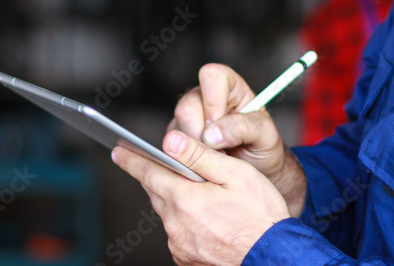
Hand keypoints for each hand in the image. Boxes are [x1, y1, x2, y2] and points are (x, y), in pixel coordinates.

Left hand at [112, 130, 289, 265]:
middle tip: (161, 165)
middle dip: (158, 177)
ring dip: (175, 200)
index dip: (132, 159)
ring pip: (167, 213)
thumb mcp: (234, 174)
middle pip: (157, 192)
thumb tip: (169, 140)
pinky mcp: (187, 259)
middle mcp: (175, 224)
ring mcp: (179, 245)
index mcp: (184, 198)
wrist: (275, 257)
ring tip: (197, 194)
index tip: (118, 151)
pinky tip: (204, 219)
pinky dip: (184, 221)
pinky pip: (177, 233)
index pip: (148, 172)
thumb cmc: (260, 215)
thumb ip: (198, 155)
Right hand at [170, 63, 306, 215]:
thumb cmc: (262, 146)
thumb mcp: (264, 134)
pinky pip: (173, 147)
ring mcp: (189, 118)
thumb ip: (242, 128)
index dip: (213, 101)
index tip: (219, 127)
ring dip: (195, 150)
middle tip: (219, 153)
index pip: (212, 76)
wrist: (257, 171)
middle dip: (201, 134)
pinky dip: (187, 160)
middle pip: (187, 106)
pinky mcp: (179, 137)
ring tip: (217, 161)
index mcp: (229, 86)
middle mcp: (205, 97)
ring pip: (177, 129)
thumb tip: (212, 134)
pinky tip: (205, 166)